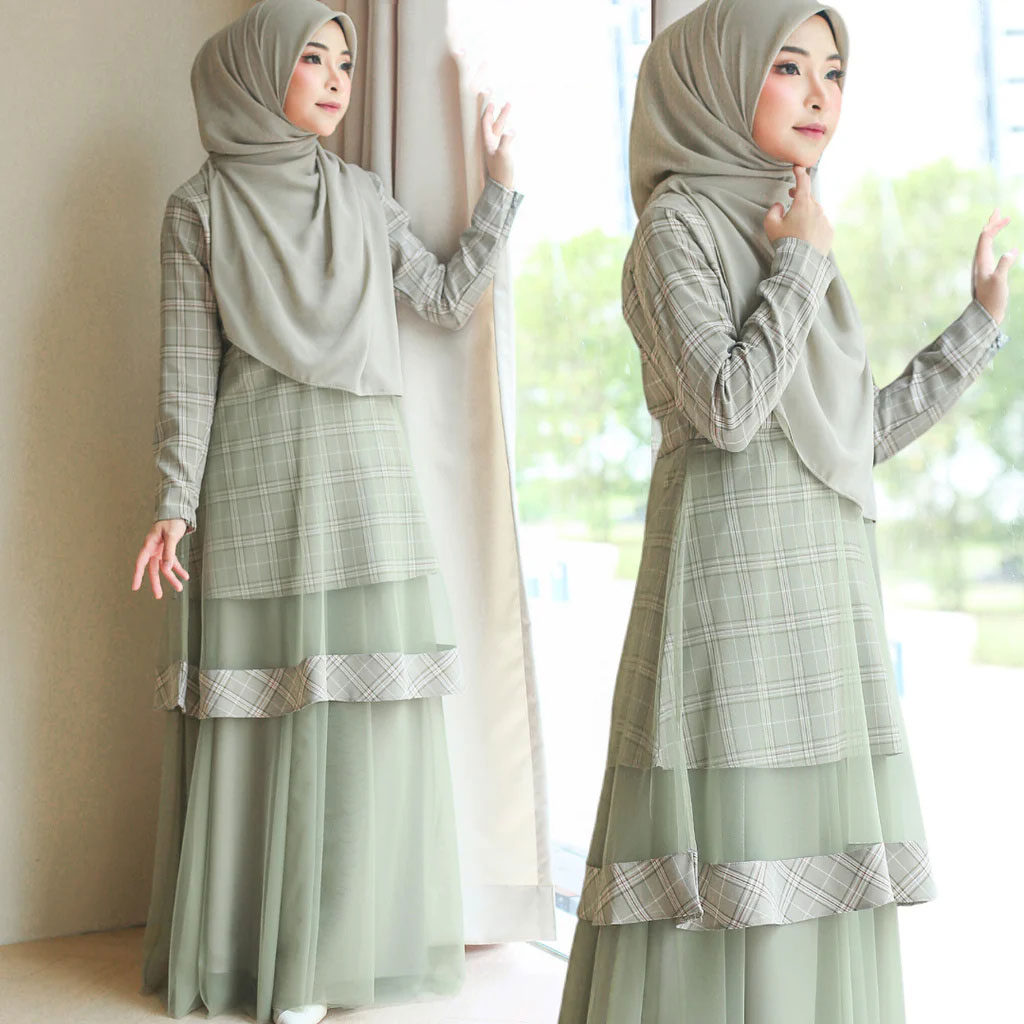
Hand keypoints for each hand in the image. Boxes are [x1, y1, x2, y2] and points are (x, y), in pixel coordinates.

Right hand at [132, 518, 188, 598]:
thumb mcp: (171, 536)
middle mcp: (153, 549)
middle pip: (153, 569)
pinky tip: (185, 576)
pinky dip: (179, 569)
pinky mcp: (168, 549)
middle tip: (158, 596)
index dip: (137, 575)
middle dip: (156, 583)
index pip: (141, 563)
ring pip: (164, 568)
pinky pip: (172, 562)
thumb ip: (169, 552)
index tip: (135, 587)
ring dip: (172, 577)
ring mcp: (160, 550)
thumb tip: (167, 568)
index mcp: (149, 544)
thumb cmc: (172, 521)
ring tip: (179, 587)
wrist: (177, 512)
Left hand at [480, 93, 514, 188]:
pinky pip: (504, 138)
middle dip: (500, 114)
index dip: (488, 112)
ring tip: (509, 110)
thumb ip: (506, 140)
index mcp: (488, 143)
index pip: (486, 123)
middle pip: (494, 125)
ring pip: (500, 130)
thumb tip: (511, 130)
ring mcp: (496, 150)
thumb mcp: (503, 154)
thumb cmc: (501, 171)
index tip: (492, 103)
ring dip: (504, 120)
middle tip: (507, 103)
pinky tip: (512, 130)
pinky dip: (507, 131)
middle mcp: (490, 144)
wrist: (502, 187)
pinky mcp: (502, 155)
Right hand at [764, 165, 833, 256]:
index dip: (799, 173)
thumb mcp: (770, 225)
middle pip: (808, 198)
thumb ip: (773, 211)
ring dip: (807, 214)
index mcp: (803, 204)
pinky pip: (821, 224)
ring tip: (797, 226)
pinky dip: (814, 226)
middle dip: (800, 197)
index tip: (798, 167)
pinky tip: (806, 236)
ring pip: (815, 212)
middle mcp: (817, 209)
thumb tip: (779, 206)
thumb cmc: (785, 242)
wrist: (800, 262)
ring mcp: (825, 220)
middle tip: (791, 199)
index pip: (803, 182)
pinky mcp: (829, 232)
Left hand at [972, 210, 1016, 324]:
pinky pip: (994, 256)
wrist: (987, 314)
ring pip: (987, 246)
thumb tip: (1011, 252)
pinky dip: (1001, 248)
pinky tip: (1013, 250)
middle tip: (998, 210)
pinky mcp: (990, 275)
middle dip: (991, 224)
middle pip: (984, 239)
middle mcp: (981, 263)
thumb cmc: (992, 299)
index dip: (993, 226)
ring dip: (994, 233)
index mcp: (981, 262)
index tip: (1005, 217)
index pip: (985, 238)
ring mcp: (985, 268)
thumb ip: (1003, 266)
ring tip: (1001, 222)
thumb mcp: (999, 281)